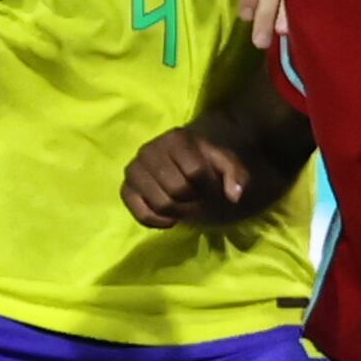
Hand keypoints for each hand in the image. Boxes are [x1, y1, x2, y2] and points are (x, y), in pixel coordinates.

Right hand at [123, 126, 256, 229]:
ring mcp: (133, 170)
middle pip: (178, 189)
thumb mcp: (225, 164)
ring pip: (161, 204)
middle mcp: (149, 150)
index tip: (210, 184)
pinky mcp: (125, 190)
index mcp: (175, 138)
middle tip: (197, 198)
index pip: (196, 171)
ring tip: (185, 206)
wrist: (179, 165)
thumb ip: (236, 174)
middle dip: (194, 200)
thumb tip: (234, 195)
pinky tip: (170, 217)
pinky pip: (142, 215)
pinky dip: (159, 222)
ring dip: (180, 213)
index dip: (209, 185)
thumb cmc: (203, 163)